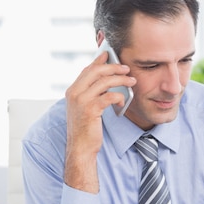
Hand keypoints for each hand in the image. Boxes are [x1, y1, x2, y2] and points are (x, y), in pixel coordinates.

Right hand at [63, 52, 135, 191]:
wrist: (80, 148)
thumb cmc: (85, 130)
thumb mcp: (84, 108)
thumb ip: (90, 94)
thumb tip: (104, 82)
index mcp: (72, 91)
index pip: (87, 70)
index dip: (99, 61)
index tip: (109, 55)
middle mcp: (74, 93)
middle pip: (96, 71)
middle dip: (113, 68)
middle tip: (127, 69)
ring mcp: (81, 101)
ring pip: (104, 82)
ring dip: (121, 80)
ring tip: (132, 81)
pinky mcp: (91, 109)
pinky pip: (109, 96)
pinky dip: (119, 96)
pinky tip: (123, 100)